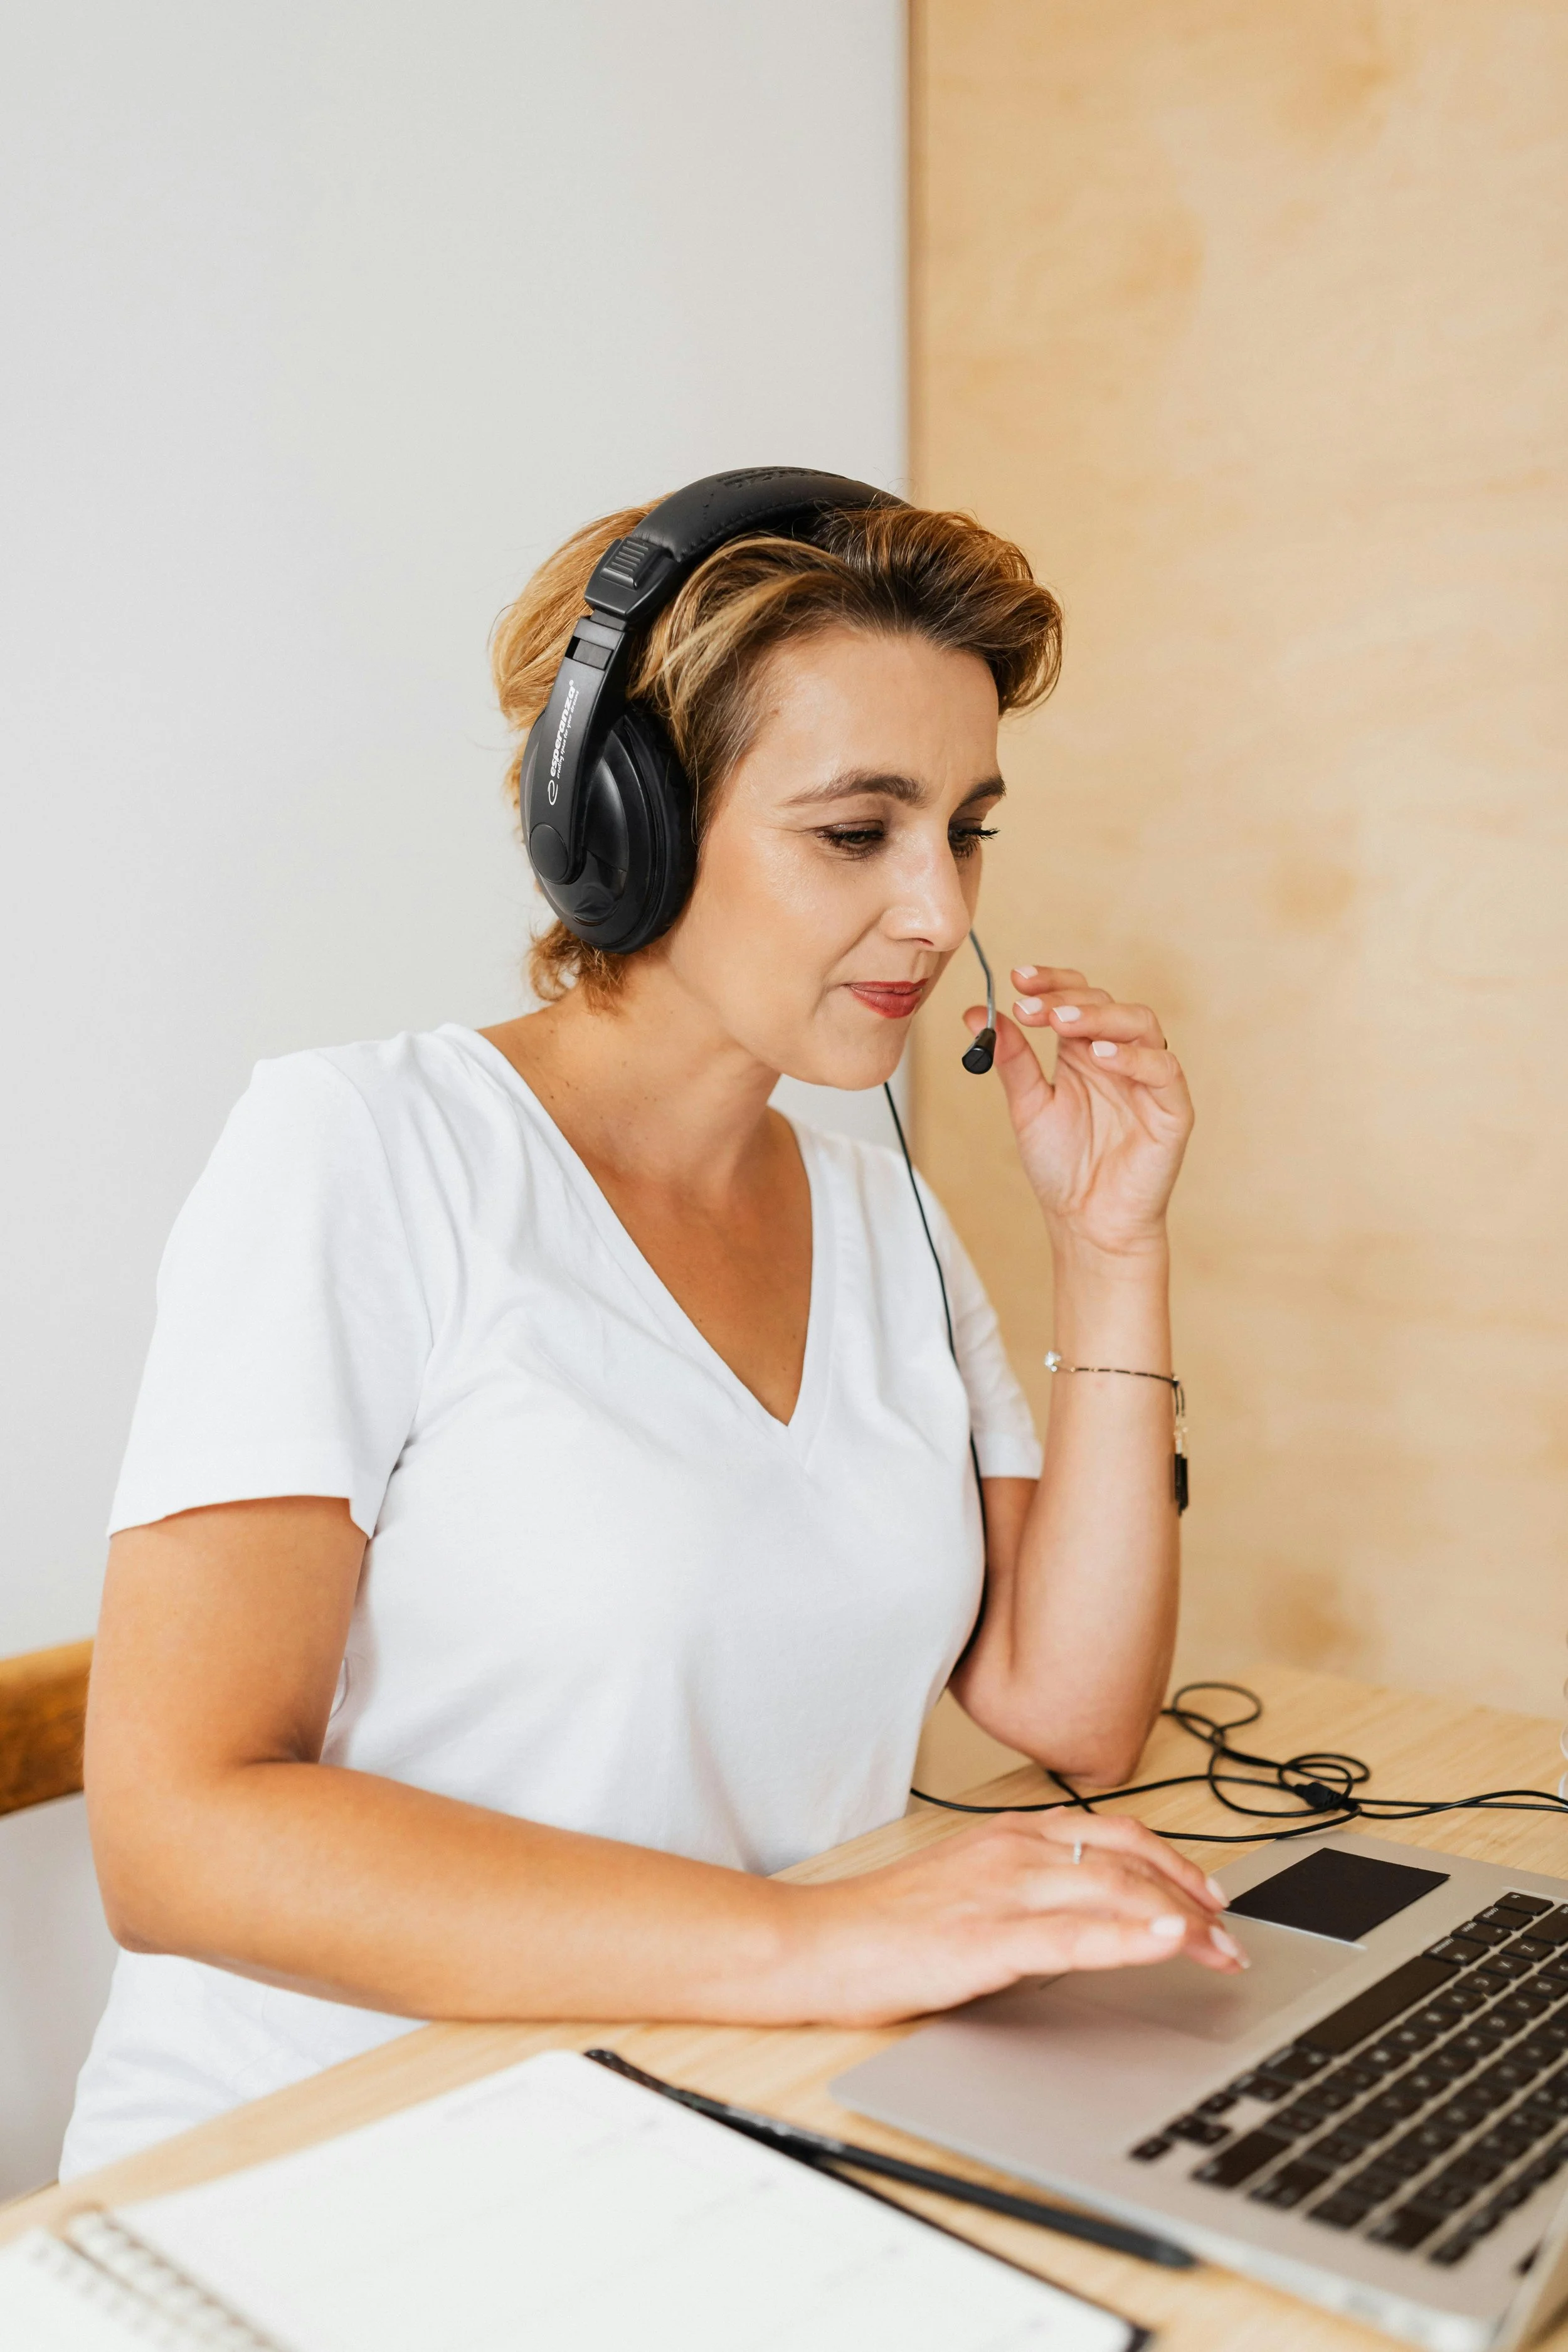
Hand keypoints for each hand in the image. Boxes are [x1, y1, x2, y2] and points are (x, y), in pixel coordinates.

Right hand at [788, 1810, 1244, 2028]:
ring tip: (1221, 1948)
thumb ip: (1023, 1886)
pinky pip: (1072, 1937)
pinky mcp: (984, 1942)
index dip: (1174, 1860)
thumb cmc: (883, 1924)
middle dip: (1193, 1898)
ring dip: (1181, 1921)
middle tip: (1232, 1936)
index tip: (1211, 1893)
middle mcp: (1012, 1854)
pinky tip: (1169, 1941)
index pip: (1114, 1834)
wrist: (815, 1942)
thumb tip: (1084, 1911)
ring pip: (1112, 1892)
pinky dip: (1130, 1937)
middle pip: (1127, 1862)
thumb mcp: (965, 1886)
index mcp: (1007, 1837)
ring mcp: (999, 1894)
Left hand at [967, 964, 1192, 1257]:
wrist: (1086, 1223)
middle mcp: (1119, 1058)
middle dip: (1068, 999)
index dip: (1052, 982)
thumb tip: (977, 1013)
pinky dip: (1135, 1058)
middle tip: (1031, 1006)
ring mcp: (1149, 1080)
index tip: (1017, 978)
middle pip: (1106, 1003)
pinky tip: (1100, 1057)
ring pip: (1141, 1024)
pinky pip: (1164, 1069)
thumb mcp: (1028, 1106)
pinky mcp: (1172, 1109)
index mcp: (1084, 1052)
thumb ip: (1011, 1059)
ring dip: (1100, 1018)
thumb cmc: (1063, 1167)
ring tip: (1062, 1024)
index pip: (1076, 998)